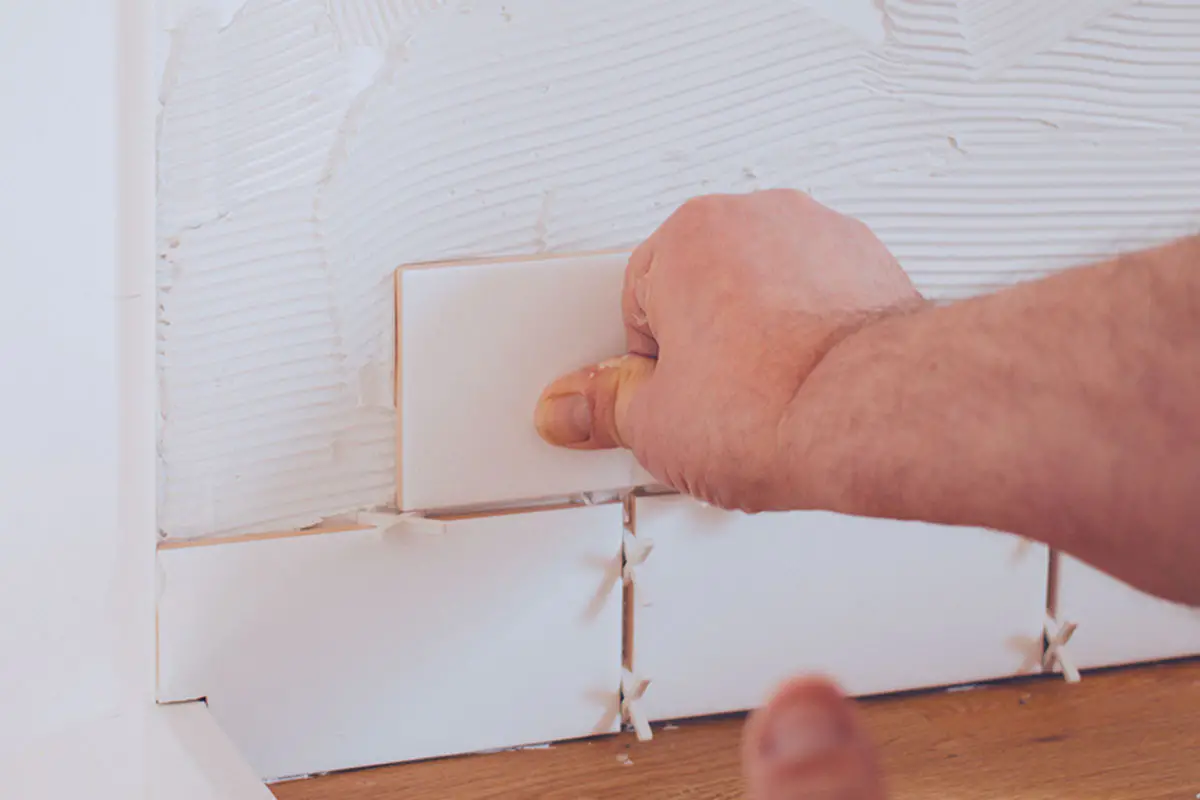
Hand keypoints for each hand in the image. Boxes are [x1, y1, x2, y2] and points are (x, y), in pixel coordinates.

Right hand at [534, 189, 923, 510]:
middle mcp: (756, 217)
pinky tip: (810, 383)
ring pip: (766, 287)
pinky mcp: (873, 263)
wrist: (873, 415)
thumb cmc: (774, 404)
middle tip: (713, 404)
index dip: (647, 366)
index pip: (637, 302)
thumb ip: (602, 407)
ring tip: (767, 397)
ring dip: (760, 334)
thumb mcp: (654, 425)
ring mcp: (820, 234)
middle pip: (702, 286)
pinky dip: (815, 332)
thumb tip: (573, 407)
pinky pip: (822, 296)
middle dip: (704, 343)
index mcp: (686, 235)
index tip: (664, 400)